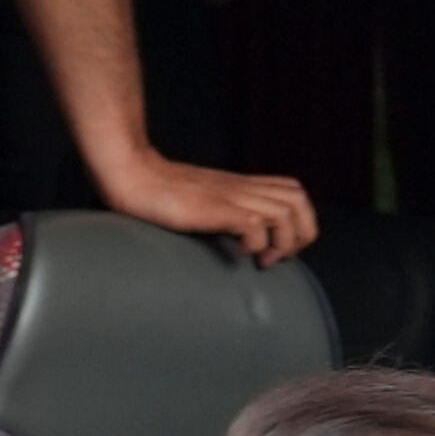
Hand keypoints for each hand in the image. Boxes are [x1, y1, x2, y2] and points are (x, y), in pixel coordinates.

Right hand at [96, 150, 318, 265]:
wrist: (133, 175)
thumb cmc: (157, 193)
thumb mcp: (200, 200)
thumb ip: (219, 210)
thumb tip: (231, 236)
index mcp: (242, 186)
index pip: (294, 192)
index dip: (298, 222)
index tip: (275, 248)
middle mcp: (242, 188)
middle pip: (300, 200)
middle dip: (301, 234)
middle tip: (276, 257)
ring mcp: (230, 196)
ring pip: (286, 212)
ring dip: (283, 242)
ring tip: (262, 260)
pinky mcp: (215, 208)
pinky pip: (255, 224)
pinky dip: (256, 244)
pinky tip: (239, 253)